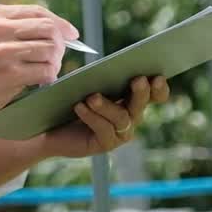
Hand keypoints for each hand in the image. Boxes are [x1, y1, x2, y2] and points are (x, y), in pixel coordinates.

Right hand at [0, 4, 76, 122]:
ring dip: (55, 62)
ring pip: (50, 50)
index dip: (60, 22)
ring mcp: (4, 52)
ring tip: (47, 68)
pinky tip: (41, 80)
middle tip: (58, 55)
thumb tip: (52, 27)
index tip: (71, 33)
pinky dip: (49, 76)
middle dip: (60, 43)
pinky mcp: (9, 75)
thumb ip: (11, 24)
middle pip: (49, 29)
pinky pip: (45, 71)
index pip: (37, 11)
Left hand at [41, 76, 169, 157]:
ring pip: (121, 118)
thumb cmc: (71, 100)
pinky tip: (79, 106)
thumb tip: (109, 66)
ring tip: (92, 97)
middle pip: (141, 105)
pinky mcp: (105, 145)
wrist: (51, 126)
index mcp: (132, 98)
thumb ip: (101, 76)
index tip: (158, 76)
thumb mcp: (87, 84)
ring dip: (107, 106)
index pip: (155, 94)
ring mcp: (120, 133)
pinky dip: (91, 116)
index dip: (159, 88)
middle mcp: (131, 117)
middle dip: (141, 92)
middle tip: (137, 80)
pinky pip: (103, 130)